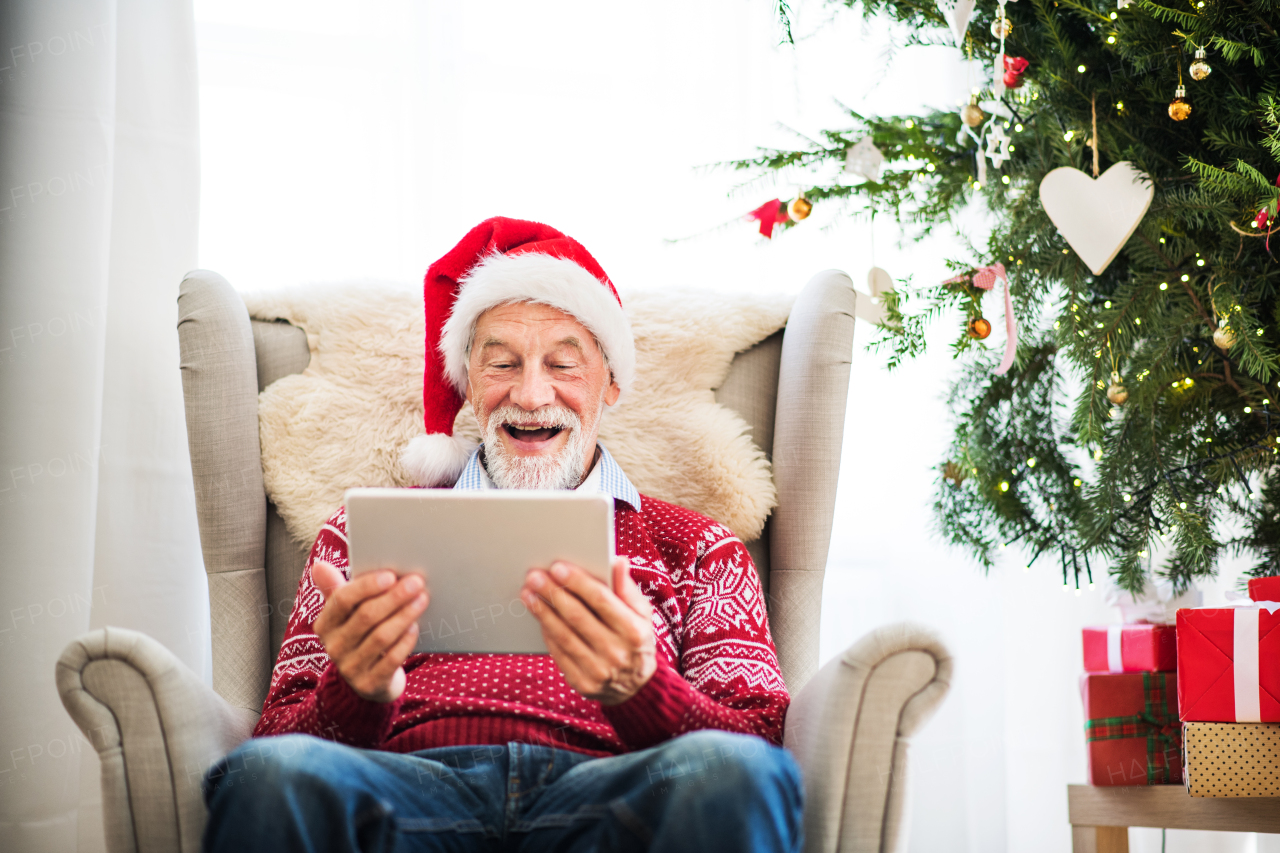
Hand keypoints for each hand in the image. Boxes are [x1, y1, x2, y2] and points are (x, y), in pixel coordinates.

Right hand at [311, 561, 427, 702]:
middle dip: (393, 597)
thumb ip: (337, 589)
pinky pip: (390, 660)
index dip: (366, 587)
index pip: (341, 600)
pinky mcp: (369, 684)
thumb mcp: (347, 614)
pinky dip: (404, 641)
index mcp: (325, 624)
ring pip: (380, 636)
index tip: (390, 575)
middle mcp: (334, 646)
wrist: (370, 680)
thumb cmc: (361, 634)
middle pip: (365, 616)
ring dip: (404, 615)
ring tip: (422, 599)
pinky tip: (415, 627)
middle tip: (416, 583)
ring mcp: (350, 668)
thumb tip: (319, 565)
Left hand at [521, 557, 655, 705]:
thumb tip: (619, 561)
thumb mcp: (641, 613)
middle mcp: (617, 653)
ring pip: (563, 635)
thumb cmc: (636, 639)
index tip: (557, 567)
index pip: (602, 600)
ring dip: (542, 612)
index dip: (578, 582)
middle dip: (553, 593)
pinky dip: (546, 632)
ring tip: (529, 593)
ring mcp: (599, 671)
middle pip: (577, 616)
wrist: (636, 686)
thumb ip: (627, 588)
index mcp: (634, 631)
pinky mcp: (583, 683)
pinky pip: (559, 653)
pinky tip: (538, 616)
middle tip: (534, 576)